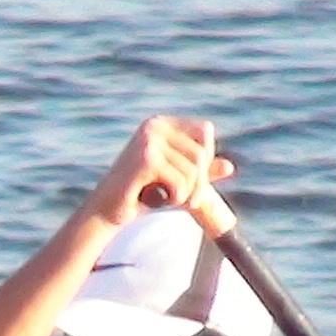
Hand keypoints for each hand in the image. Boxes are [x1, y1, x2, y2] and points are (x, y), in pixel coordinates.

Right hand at [92, 116, 232, 232]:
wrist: (106, 212)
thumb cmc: (140, 195)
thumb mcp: (176, 180)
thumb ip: (200, 172)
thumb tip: (229, 166)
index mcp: (161, 123)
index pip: (204, 131)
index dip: (207, 157)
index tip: (195, 180)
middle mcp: (154, 126)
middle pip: (201, 152)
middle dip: (200, 182)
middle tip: (187, 200)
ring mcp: (149, 140)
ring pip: (193, 169)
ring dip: (186, 193)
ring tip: (166, 198)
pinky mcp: (146, 159)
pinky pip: (181, 182)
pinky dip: (175, 197)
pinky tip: (156, 200)